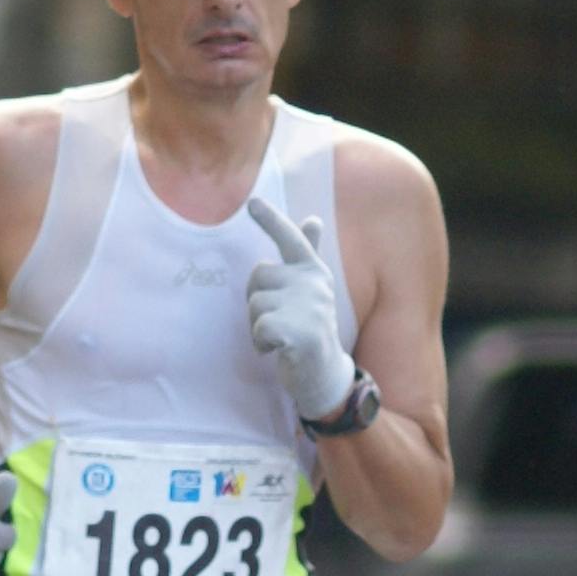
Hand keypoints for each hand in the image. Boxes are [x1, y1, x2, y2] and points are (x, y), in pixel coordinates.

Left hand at [246, 197, 355, 423]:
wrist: (325, 374)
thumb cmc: (310, 328)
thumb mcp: (310, 289)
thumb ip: (308, 253)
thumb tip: (313, 219)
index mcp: (313, 270)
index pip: (290, 239)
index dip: (271, 219)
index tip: (251, 202)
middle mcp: (314, 282)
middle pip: (257, 277)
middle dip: (257, 302)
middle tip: (279, 321)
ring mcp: (311, 306)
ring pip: (255, 304)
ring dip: (257, 326)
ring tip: (281, 337)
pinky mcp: (302, 331)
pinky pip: (259, 327)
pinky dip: (260, 342)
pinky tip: (277, 350)